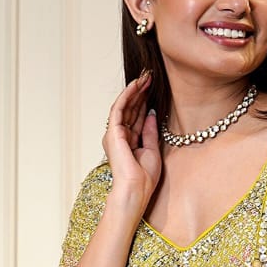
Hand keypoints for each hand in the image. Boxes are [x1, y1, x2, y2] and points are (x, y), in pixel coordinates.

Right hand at [102, 75, 160, 212]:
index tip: (154, 87)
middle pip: (130, 108)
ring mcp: (115, 134)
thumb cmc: (144, 178)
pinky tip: (136, 85)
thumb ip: (150, 131)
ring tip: (145, 77)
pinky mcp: (113, 132)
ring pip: (124, 106)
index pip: (137, 116)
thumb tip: (151, 112)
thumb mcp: (152, 150)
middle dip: (140, 92)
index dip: (145, 101)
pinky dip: (127, 96)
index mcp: (130, 142)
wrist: (136, 189)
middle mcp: (120, 136)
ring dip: (134, 90)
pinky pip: (119, 109)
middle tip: (149, 76)